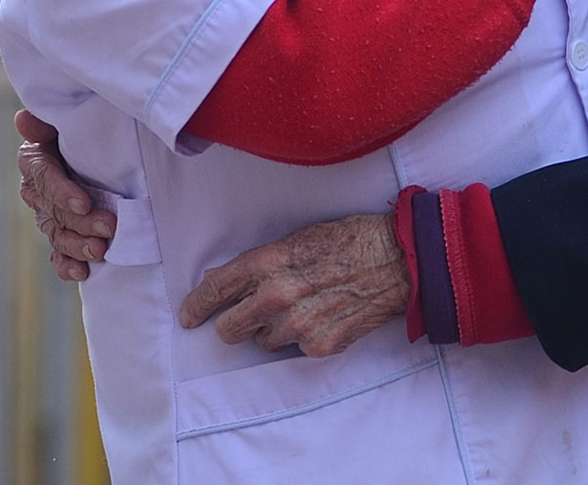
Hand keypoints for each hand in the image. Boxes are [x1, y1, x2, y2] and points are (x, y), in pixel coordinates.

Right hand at [15, 109, 114, 281]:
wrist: (98, 147)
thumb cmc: (82, 127)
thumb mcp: (65, 119)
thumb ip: (46, 120)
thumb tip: (24, 119)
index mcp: (35, 160)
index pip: (44, 177)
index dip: (62, 191)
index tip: (84, 202)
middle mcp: (37, 191)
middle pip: (55, 210)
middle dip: (81, 221)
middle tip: (109, 227)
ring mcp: (48, 216)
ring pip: (58, 235)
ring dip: (77, 246)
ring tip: (100, 250)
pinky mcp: (61, 234)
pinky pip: (58, 255)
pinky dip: (68, 266)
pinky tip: (81, 272)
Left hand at [178, 213, 408, 357]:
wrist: (398, 259)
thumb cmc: (349, 240)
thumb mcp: (297, 238)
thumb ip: (261, 263)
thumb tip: (224, 278)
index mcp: (269, 262)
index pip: (216, 288)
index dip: (197, 305)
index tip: (189, 316)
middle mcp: (278, 296)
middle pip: (230, 330)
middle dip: (233, 324)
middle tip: (246, 317)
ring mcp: (299, 325)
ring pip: (262, 343)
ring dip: (272, 330)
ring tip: (300, 308)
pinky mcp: (321, 346)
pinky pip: (295, 350)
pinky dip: (302, 338)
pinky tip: (322, 317)